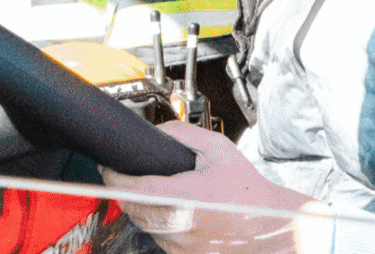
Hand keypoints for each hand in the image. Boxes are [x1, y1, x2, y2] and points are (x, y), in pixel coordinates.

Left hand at [100, 121, 317, 252]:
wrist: (267, 223)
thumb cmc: (246, 189)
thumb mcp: (218, 149)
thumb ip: (184, 135)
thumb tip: (157, 132)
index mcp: (184, 197)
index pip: (134, 189)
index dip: (114, 177)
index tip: (107, 167)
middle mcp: (178, 225)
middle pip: (132, 208)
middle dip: (124, 189)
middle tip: (123, 173)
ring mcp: (178, 244)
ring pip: (142, 223)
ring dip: (139, 206)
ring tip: (150, 188)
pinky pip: (157, 236)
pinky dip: (156, 221)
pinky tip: (170, 207)